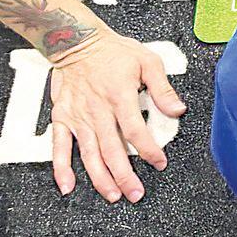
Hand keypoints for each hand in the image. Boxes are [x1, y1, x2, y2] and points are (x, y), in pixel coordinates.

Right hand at [49, 31, 185, 203]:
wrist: (76, 41)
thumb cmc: (114, 51)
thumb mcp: (147, 61)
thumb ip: (162, 88)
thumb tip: (177, 110)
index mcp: (120, 96)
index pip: (136, 131)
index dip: (149, 150)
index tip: (159, 163)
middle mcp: (98, 110)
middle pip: (112, 150)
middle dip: (125, 176)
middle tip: (135, 194)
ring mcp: (78, 117)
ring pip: (89, 154)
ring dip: (101, 178)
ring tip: (113, 195)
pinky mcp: (62, 118)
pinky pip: (58, 147)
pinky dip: (61, 168)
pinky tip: (67, 186)